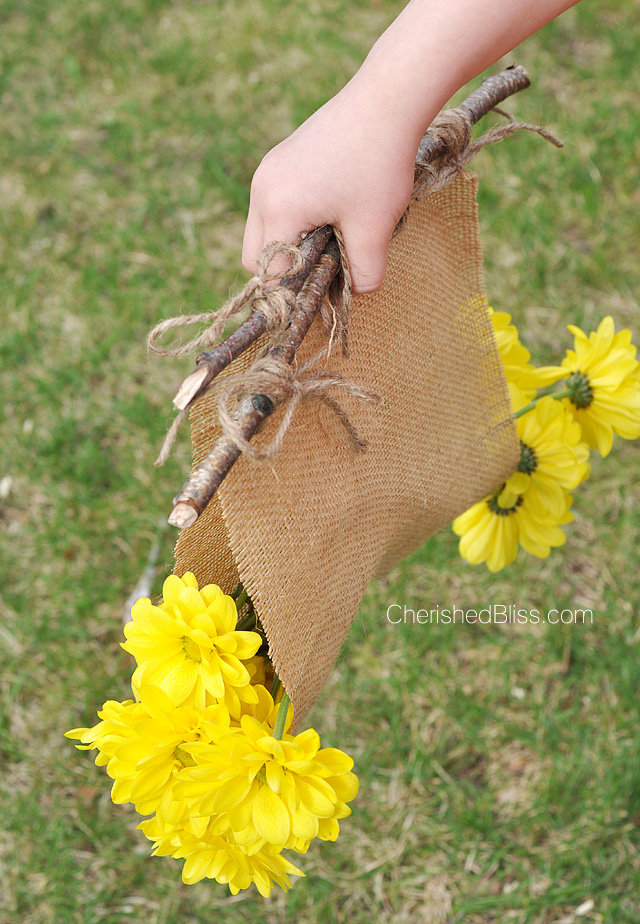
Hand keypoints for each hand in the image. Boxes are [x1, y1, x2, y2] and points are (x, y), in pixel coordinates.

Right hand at [241, 81, 417, 294]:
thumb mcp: (375, 229)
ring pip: (263, 231)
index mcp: (278, 210)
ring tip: (333, 233)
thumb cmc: (379, 164)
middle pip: (255, 256)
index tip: (327, 288)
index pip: (270, 273)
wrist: (386, 101)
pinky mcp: (279, 160)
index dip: (296, 289)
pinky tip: (332, 208)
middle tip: (328, 264)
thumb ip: (364, 274)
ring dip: (291, 243)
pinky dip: (294, 219)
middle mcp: (262, 190)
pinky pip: (274, 205)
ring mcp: (267, 172)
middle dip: (286, 269)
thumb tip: (356, 292)